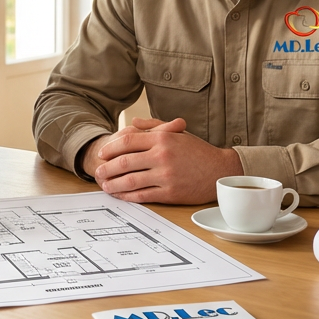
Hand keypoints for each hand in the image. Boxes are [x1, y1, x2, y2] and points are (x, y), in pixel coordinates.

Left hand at [92, 117, 243, 203]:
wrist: (220, 170)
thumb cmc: (198, 151)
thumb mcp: (177, 133)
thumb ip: (154, 126)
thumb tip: (133, 123)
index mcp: (162, 138)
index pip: (128, 141)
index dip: (111, 148)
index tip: (102, 154)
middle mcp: (162, 155)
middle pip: (124, 162)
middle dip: (107, 168)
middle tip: (98, 172)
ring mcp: (165, 175)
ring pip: (130, 180)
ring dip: (114, 184)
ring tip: (105, 186)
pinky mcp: (170, 192)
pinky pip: (142, 195)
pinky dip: (128, 196)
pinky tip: (121, 196)